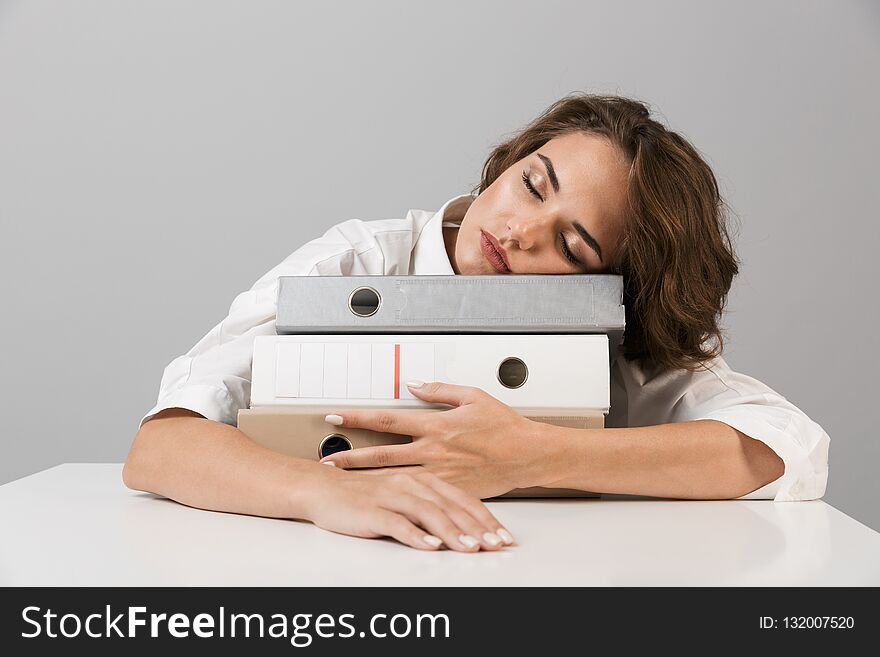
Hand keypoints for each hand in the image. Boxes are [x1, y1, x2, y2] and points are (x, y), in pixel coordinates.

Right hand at [302, 463, 514, 551]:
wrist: (323, 488)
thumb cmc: (365, 492)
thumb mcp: (404, 489)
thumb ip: (432, 499)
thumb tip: (461, 520)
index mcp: (423, 478)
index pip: (462, 499)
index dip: (486, 518)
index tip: (502, 535)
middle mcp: (411, 484)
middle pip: (451, 507)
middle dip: (477, 528)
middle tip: (495, 545)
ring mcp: (392, 496)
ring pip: (429, 514)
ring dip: (452, 532)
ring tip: (470, 548)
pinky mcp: (373, 510)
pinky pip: (398, 523)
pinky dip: (416, 535)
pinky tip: (430, 546)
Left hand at [320, 381, 540, 498]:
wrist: (528, 455)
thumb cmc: (504, 426)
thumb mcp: (473, 396)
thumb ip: (439, 390)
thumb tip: (412, 384)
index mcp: (436, 424)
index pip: (387, 419)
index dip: (358, 417)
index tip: (336, 417)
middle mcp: (433, 450)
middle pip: (381, 453)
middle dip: (350, 456)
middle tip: (326, 460)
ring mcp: (439, 473)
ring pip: (394, 477)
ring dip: (365, 478)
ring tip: (342, 480)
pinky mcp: (449, 490)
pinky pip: (417, 494)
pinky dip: (395, 495)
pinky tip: (379, 497)